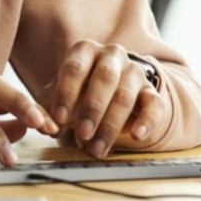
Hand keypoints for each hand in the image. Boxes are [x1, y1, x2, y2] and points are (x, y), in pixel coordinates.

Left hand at [49, 41, 166, 157]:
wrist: (111, 92)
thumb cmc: (78, 92)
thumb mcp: (60, 96)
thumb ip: (48, 109)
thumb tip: (47, 127)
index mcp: (85, 51)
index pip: (75, 67)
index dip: (66, 93)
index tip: (59, 119)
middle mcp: (112, 56)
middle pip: (105, 78)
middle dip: (92, 108)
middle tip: (81, 133)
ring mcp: (134, 72)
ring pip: (126, 95)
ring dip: (110, 124)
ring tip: (96, 149)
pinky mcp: (152, 92)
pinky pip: (154, 105)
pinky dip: (147, 121)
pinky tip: (137, 136)